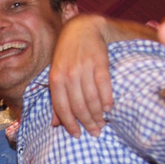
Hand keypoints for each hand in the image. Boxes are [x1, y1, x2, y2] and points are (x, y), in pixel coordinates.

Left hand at [49, 14, 112, 136]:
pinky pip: (104, 86)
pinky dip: (107, 99)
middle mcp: (69, 75)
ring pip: (92, 99)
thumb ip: (56, 99)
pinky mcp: (100, 62)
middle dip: (87, 123)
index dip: (70, 124)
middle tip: (95, 132)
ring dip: (98, 115)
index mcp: (55, 79)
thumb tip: (55, 124)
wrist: (82, 28)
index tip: (77, 135)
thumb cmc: (67, 55)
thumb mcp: (56, 75)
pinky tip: (109, 108)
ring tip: (103, 123)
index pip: (62, 108)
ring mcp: (84, 68)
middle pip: (78, 106)